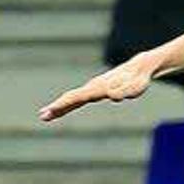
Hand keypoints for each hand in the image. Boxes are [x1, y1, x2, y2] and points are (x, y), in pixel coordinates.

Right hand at [38, 51, 160, 121]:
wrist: (141, 67)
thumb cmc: (139, 79)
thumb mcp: (135, 87)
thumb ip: (125, 91)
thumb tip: (111, 97)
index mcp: (100, 86)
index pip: (78, 97)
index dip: (64, 105)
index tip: (50, 111)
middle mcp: (95, 86)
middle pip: (73, 98)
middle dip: (57, 107)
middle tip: (42, 116)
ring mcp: (95, 88)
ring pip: (74, 98)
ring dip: (60, 107)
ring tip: (45, 115)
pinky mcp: (98, 91)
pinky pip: (80, 99)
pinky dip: (67, 105)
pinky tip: (59, 110)